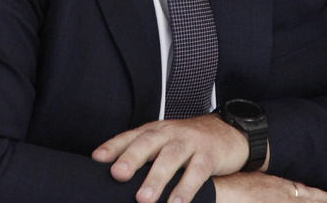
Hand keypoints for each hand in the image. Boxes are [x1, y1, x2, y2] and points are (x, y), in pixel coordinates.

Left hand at [92, 114, 248, 202]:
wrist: (229, 131)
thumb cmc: (188, 142)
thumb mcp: (164, 143)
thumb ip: (143, 155)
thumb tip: (115, 176)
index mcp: (155, 130)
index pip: (131, 136)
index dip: (114, 146)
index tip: (97, 159)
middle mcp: (169, 133)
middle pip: (148, 143)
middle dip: (132, 158)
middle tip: (117, 174)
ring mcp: (190, 142)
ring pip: (171, 158)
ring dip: (156, 179)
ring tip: (142, 200)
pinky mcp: (209, 155)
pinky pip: (197, 172)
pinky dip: (186, 189)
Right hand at [214, 171, 326, 202]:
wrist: (217, 188)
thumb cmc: (231, 184)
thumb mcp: (255, 181)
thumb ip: (270, 187)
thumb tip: (281, 190)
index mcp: (279, 187)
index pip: (307, 193)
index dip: (325, 197)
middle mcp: (282, 195)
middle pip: (311, 200)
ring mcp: (277, 202)